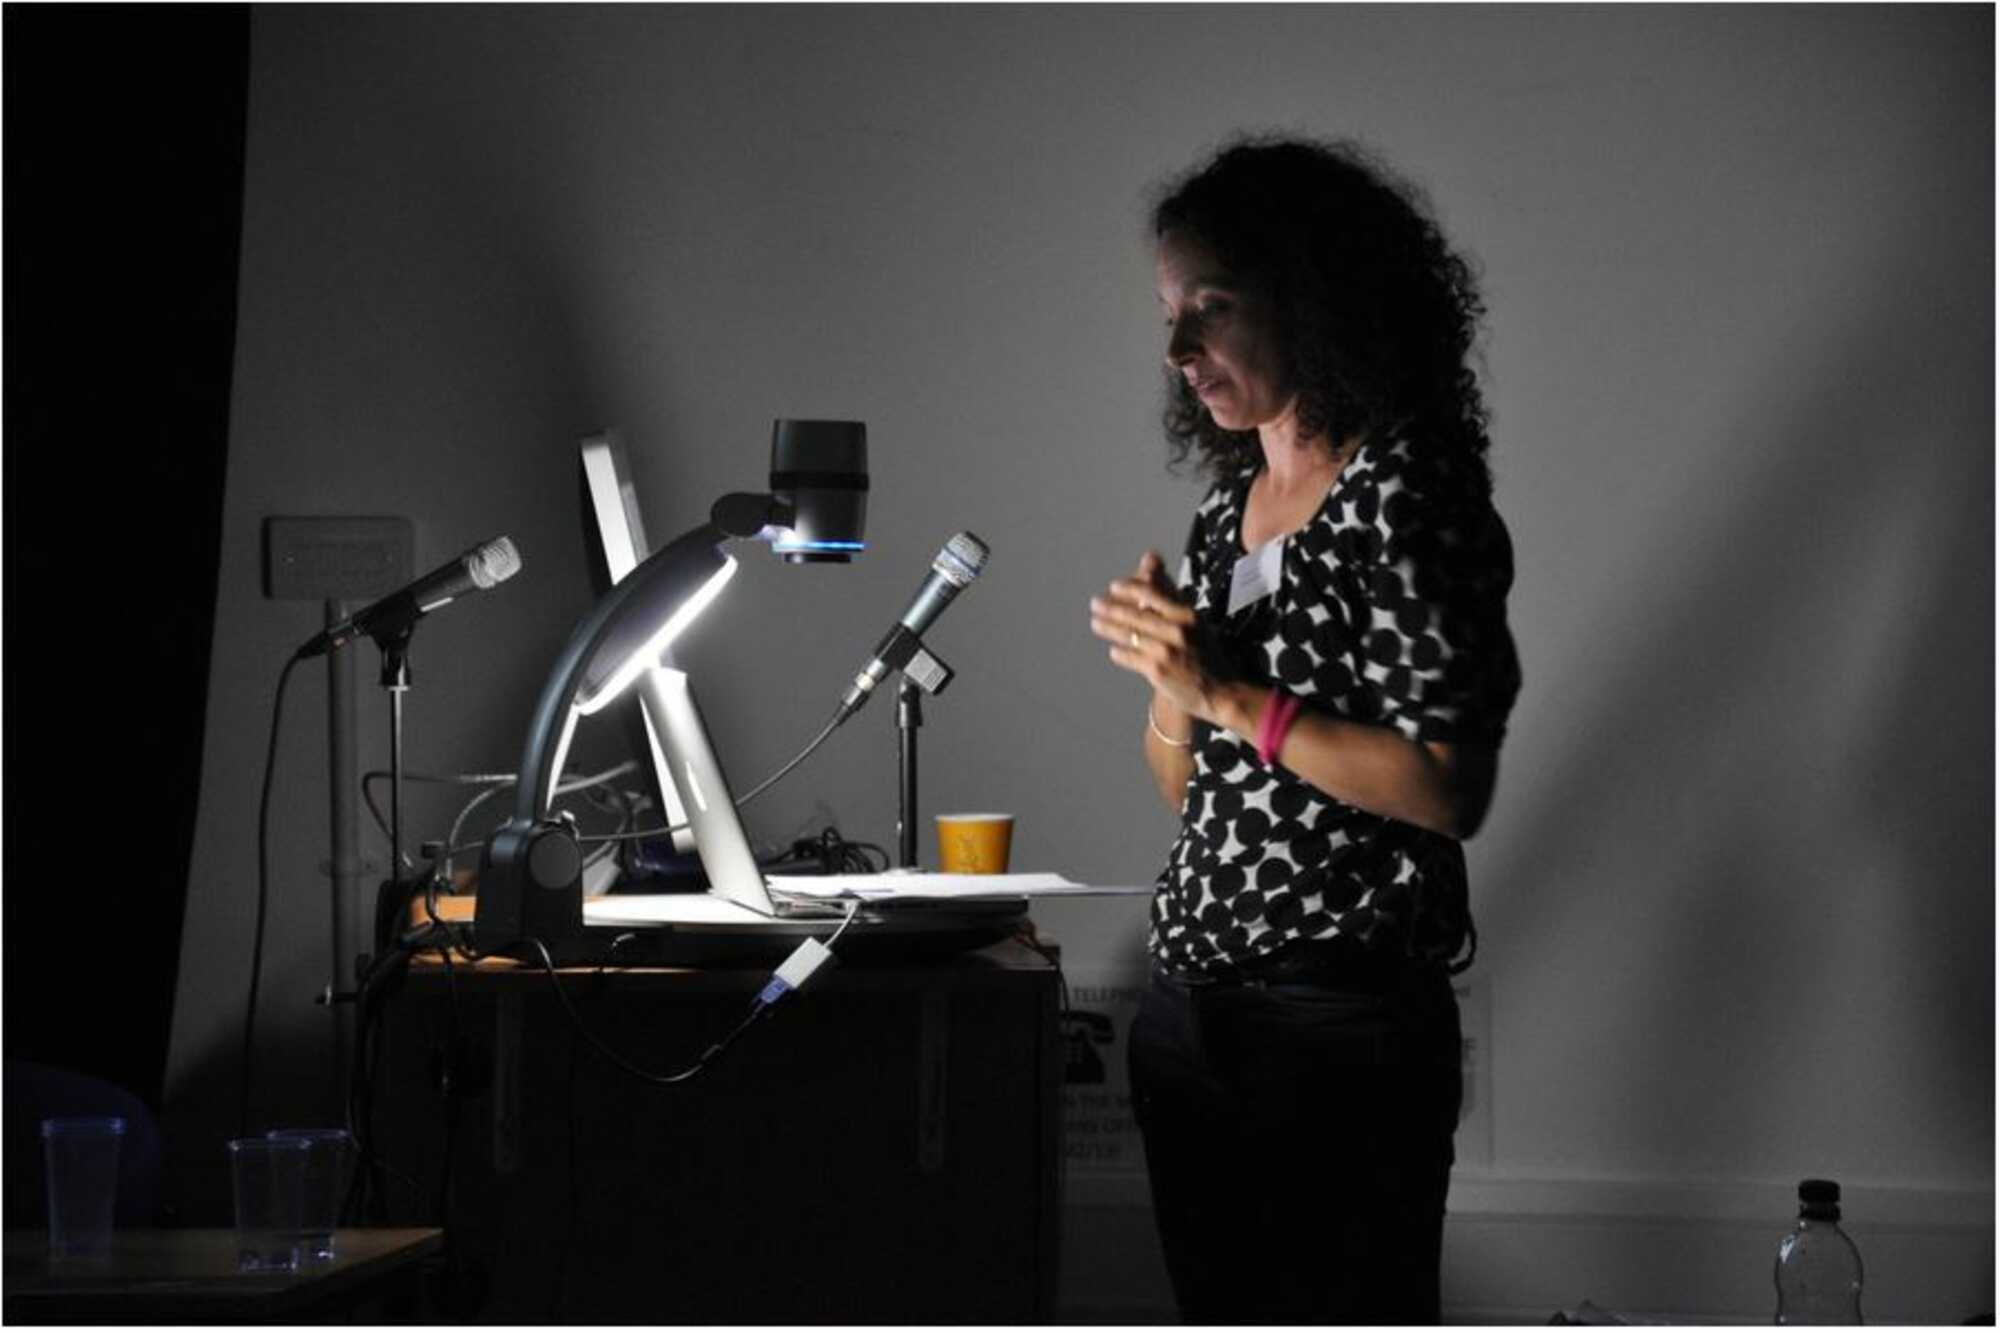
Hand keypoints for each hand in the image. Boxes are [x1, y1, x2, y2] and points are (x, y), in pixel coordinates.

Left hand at [1089, 551, 1222, 722]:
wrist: (1220, 691)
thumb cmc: (1207, 655)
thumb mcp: (1196, 623)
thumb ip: (1172, 598)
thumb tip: (1153, 566)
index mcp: (1187, 614)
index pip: (1152, 593)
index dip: (1130, 588)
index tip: (1115, 586)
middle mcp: (1177, 630)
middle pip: (1135, 614)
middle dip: (1111, 608)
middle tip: (1096, 603)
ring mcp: (1166, 650)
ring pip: (1129, 634)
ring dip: (1109, 628)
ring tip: (1096, 623)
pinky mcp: (1157, 670)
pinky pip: (1130, 657)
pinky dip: (1120, 653)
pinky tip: (1114, 650)